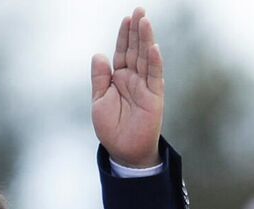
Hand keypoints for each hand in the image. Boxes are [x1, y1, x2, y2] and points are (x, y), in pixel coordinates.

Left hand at [91, 8, 164, 168]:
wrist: (123, 150)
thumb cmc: (111, 127)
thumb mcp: (99, 100)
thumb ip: (100, 78)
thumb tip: (99, 54)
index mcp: (119, 78)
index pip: (123, 52)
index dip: (124, 35)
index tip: (127, 18)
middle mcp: (134, 79)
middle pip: (136, 50)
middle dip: (137, 30)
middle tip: (139, 10)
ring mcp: (145, 86)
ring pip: (146, 59)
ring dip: (146, 40)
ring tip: (145, 21)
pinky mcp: (154, 97)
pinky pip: (155, 77)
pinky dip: (155, 62)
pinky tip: (154, 48)